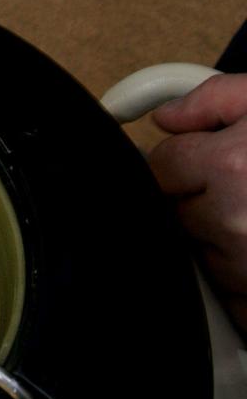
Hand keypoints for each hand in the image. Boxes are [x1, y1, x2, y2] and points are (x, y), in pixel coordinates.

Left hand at [151, 74, 246, 334]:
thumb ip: (212, 100)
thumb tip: (165, 118)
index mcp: (230, 166)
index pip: (160, 167)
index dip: (181, 160)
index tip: (203, 160)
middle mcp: (235, 221)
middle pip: (176, 213)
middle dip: (199, 199)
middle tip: (244, 187)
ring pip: (202, 256)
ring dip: (222, 241)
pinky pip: (232, 299)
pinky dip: (243, 282)